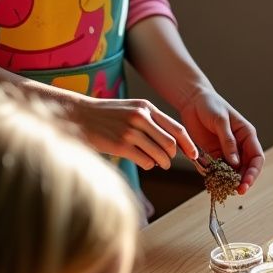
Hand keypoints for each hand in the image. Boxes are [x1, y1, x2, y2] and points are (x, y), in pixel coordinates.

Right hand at [65, 95, 198, 171]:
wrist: (78, 116)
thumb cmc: (106, 115)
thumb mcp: (131, 109)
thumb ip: (150, 120)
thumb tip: (171, 142)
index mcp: (146, 107)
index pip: (176, 128)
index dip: (188, 143)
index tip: (194, 154)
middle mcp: (141, 117)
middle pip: (171, 143)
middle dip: (173, 156)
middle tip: (169, 161)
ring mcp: (131, 131)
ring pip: (159, 154)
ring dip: (162, 163)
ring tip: (158, 164)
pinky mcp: (121, 145)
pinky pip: (145, 161)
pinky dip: (148, 165)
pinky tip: (144, 161)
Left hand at [180, 87, 263, 191]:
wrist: (192, 100)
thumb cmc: (210, 105)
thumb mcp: (220, 121)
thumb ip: (228, 142)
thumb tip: (235, 163)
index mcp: (247, 135)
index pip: (256, 157)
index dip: (254, 172)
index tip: (246, 183)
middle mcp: (239, 145)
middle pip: (246, 168)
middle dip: (242, 180)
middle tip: (235, 191)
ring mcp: (226, 151)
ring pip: (232, 171)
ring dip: (228, 180)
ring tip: (222, 188)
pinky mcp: (213, 154)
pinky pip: (216, 169)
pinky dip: (214, 176)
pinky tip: (210, 180)